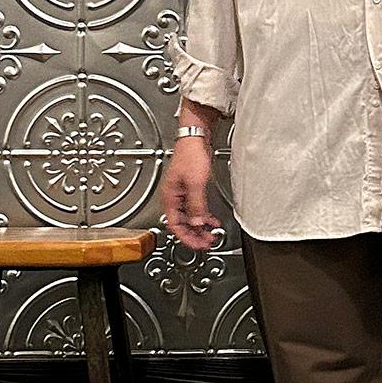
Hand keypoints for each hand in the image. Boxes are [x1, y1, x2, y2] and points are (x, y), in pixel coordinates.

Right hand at [160, 135, 218, 250]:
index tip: (199, 245)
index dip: (187, 238)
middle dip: (195, 235)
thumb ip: (196, 204)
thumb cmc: (190, 154)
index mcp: (169, 198)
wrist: (195, 138)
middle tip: (207, 242)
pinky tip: (211, 220)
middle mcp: (174, 198)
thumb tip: (197, 222)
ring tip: (211, 234)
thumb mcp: (195, 183)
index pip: (175, 226)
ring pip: (189, 218)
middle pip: (182, 224)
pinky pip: (195, 209)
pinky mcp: (190, 190)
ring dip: (200, 227)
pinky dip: (203, 216)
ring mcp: (182, 194)